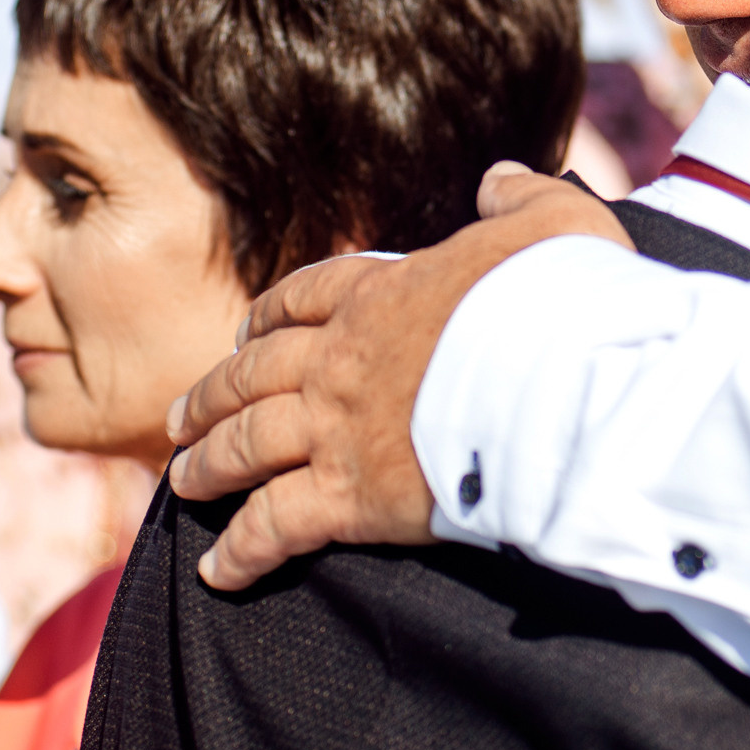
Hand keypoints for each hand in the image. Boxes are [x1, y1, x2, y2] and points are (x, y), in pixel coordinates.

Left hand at [166, 163, 633, 588]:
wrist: (565, 386)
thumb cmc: (567, 306)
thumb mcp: (556, 224)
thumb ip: (521, 198)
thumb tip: (499, 177)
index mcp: (384, 292)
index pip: (306, 297)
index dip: (270, 316)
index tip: (246, 332)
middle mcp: (343, 359)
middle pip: (255, 373)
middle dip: (213, 394)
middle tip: (182, 415)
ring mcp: (338, 429)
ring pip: (247, 445)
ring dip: (208, 464)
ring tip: (182, 481)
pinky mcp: (350, 499)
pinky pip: (274, 526)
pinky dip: (241, 551)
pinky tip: (219, 572)